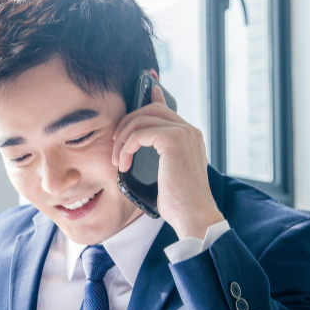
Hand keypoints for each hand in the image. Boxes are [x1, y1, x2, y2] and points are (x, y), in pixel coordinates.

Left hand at [111, 83, 223, 239]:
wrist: (193, 215)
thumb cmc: (178, 202)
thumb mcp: (164, 175)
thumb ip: (156, 157)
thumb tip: (135, 151)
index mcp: (189, 137)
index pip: (165, 109)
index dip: (151, 98)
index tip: (138, 94)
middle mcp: (189, 130)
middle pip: (150, 109)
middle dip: (126, 123)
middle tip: (115, 143)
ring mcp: (183, 133)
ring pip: (142, 119)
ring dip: (122, 139)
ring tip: (118, 160)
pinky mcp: (173, 139)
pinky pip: (139, 133)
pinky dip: (126, 148)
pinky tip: (123, 165)